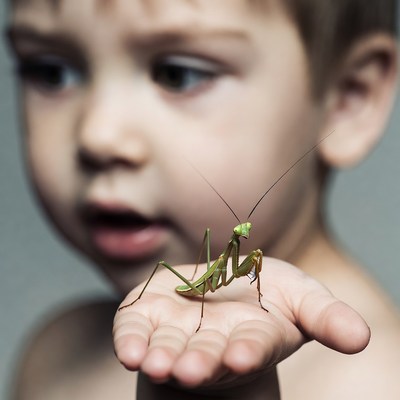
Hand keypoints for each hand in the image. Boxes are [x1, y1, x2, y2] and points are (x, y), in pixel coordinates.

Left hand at [113, 258, 369, 397]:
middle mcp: (212, 342)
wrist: (220, 289)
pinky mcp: (148, 314)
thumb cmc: (263, 295)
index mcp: (251, 337)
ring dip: (162, 357)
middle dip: (199, 362)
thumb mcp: (301, 297)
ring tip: (156, 364)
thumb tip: (360, 337)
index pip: (251, 348)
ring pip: (168, 349)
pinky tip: (129, 349)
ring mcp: (177, 330)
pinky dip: (131, 339)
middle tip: (189, 370)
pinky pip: (135, 330)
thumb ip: (325, 315)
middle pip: (206, 355)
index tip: (240, 356)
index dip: (247, 352)